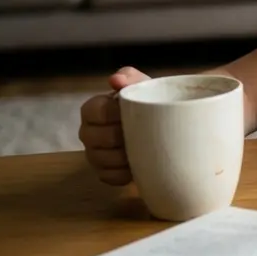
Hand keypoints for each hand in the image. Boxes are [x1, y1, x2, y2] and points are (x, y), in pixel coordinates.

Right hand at [79, 67, 149, 185]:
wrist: (167, 131)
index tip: (133, 114)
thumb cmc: (151, 105)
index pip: (93, 111)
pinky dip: (124, 174)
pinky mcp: (105, 173)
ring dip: (123, 156)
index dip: (112, 114)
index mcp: (94, 109)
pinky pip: (108, 177)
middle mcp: (89, 132)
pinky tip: (138, 167)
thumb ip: (131, 78)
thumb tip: (115, 79)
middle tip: (142, 134)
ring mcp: (94, 154)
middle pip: (94, 137)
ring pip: (99, 159)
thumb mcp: (145, 88)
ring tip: (143, 150)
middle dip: (119, 136)